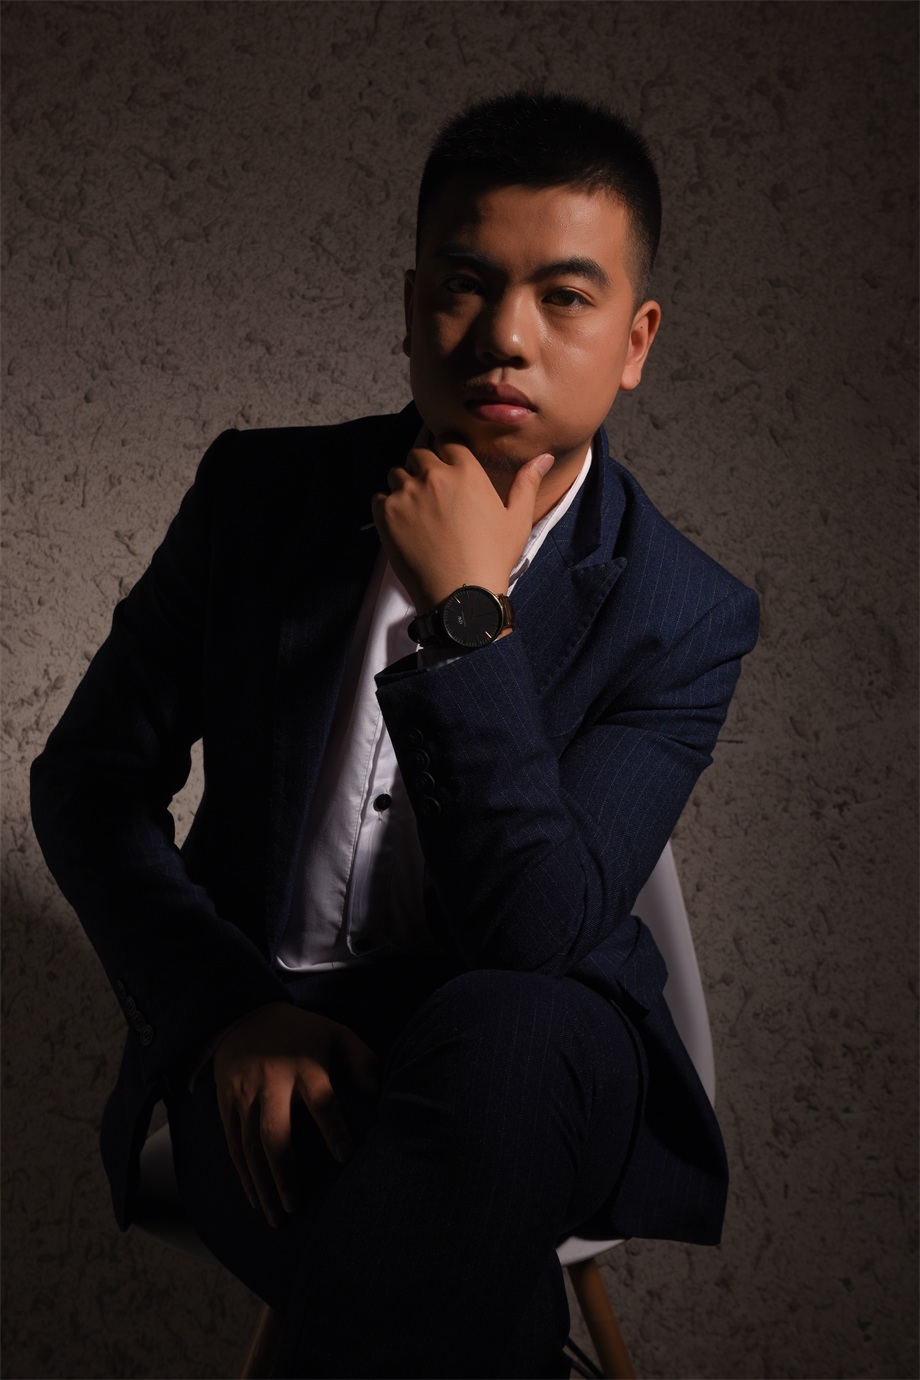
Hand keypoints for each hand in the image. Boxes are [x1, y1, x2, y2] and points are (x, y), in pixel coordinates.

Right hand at [212, 1002, 378, 1226]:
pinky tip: (256, 1199)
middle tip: (297, 1205)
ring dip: (262, 1184)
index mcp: (304, 1065)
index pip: (321, 1099)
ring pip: (249, 1146)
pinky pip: (233, 1145)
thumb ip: (362, 1059)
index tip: (345, 1156)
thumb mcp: (336, 1033)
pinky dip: (244, 1175)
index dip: (333, 1127)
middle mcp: (271, 1083)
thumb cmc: (302, 1033)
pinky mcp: (226, 1105)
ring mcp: (244, 1095)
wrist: (244, 1018)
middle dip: (284, 1171)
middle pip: (274, 1131)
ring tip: (278, 1216)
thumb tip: (376, 1093)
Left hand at [371, 437, 553, 612]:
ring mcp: (407, 494)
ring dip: (404, 486)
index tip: (448, 467)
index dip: (447, 452)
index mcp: (466, 471)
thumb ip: (526, 483)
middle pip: (418, 453)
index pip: (447, 440)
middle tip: (432, 493)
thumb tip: (543, 457)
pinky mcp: (387, 515)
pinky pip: (379, 498)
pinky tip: (403, 525)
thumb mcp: (517, 521)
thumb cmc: (492, 559)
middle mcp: (434, 476)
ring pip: (396, 474)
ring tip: (417, 511)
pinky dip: (387, 507)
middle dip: (424, 467)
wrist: (461, 597)